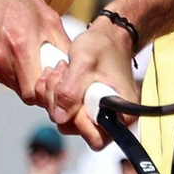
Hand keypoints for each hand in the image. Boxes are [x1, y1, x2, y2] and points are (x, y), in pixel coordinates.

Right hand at [0, 0, 70, 104]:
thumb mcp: (46, 16)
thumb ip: (62, 44)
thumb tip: (77, 66)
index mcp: (19, 45)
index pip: (36, 92)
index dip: (47, 89)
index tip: (52, 76)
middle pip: (24, 92)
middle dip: (36, 85)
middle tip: (42, 69)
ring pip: (10, 86)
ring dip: (20, 77)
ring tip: (23, 55)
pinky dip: (5, 70)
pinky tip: (6, 51)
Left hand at [33, 21, 137, 148]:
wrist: (106, 35)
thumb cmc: (102, 46)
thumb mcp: (84, 63)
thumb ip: (70, 91)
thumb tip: (59, 116)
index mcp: (121, 113)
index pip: (96, 138)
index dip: (77, 120)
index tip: (72, 94)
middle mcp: (110, 118)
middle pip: (75, 128)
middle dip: (59, 103)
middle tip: (60, 74)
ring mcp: (94, 112)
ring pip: (64, 118)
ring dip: (53, 95)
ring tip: (60, 70)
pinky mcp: (82, 105)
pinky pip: (61, 108)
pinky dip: (53, 93)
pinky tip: (56, 74)